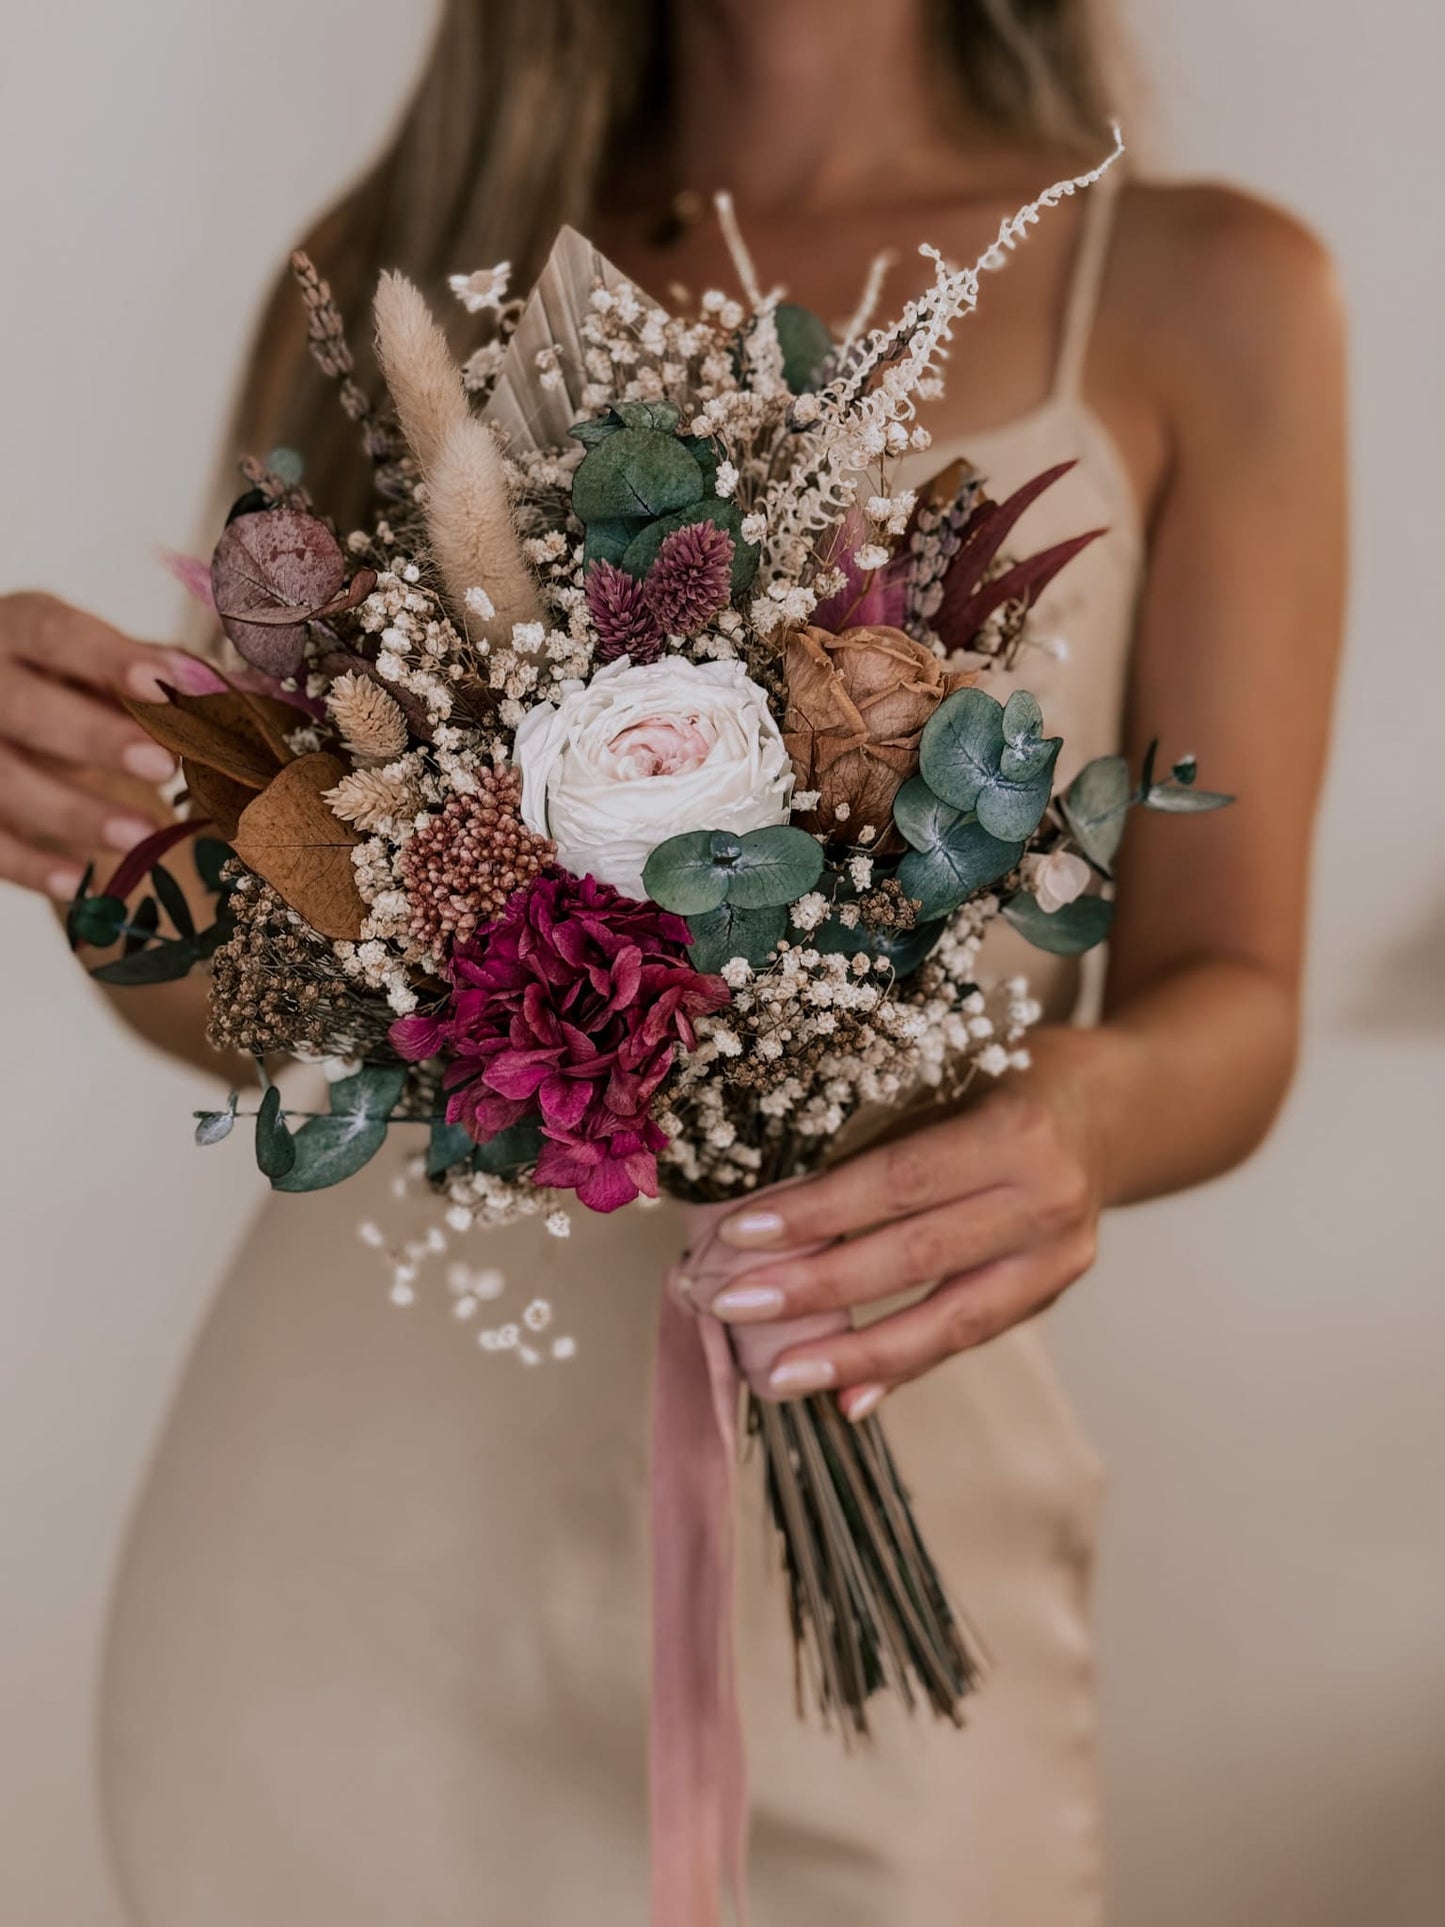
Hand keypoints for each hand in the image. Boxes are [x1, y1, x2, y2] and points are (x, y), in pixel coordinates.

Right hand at [0, 591, 204, 896]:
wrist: (6, 720)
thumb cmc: (70, 685)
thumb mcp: (108, 668)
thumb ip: (165, 676)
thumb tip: (244, 694)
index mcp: (21, 630)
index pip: (57, 634)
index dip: (107, 658)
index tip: (162, 682)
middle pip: (25, 706)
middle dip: (94, 736)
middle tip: (162, 764)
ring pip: (4, 779)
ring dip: (74, 811)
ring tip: (144, 833)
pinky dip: (29, 865)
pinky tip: (79, 882)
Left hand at [711, 1078, 1102, 1421]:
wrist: (1115, 1111)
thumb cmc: (1006, 1077)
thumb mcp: (947, 1077)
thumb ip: (880, 1138)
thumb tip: (773, 1210)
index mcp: (1015, 1131)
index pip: (899, 1181)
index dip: (817, 1212)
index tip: (738, 1233)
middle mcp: (1045, 1201)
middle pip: (916, 1256)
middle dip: (816, 1288)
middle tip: (732, 1305)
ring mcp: (1059, 1258)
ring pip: (948, 1319)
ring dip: (855, 1353)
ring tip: (781, 1375)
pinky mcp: (1052, 1294)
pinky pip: (968, 1337)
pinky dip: (904, 1368)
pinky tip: (846, 1395)